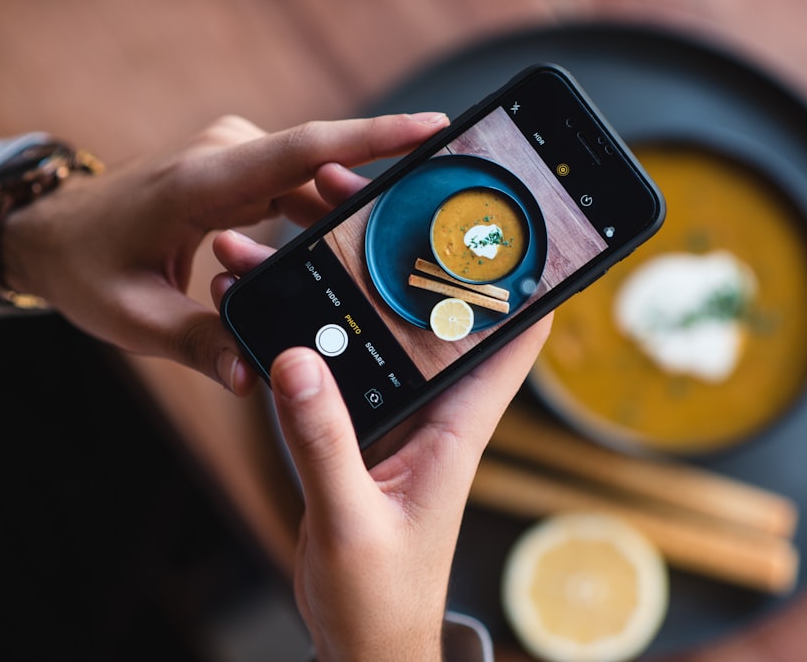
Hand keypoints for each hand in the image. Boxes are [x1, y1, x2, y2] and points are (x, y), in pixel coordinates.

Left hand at [0, 113, 448, 394]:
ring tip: (378, 262)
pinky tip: (332, 258)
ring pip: (310, 184)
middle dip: (370, 201)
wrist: (48, 233)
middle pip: (319, 170)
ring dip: (339, 220)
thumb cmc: (85, 268)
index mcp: (202, 181)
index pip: (303, 149)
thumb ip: (200, 344)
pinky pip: (291, 191)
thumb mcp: (135, 318)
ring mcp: (231, 159)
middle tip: (417, 236)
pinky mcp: (235, 173)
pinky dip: (314, 222)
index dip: (372, 138)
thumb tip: (256, 378)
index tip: (431, 129)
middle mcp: (224, 156)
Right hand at [211, 232, 551, 660]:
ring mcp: (396, 416)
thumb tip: (297, 361)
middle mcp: (433, 410)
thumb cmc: (379, 596)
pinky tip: (281, 296)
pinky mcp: (360, 428)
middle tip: (361, 189)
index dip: (525, 275)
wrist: (364, 638)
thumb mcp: (349, 520)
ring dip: (351, 278)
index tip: (517, 212)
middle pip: (430, 311)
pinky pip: (342, 362)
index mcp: (456, 428)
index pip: (511, 337)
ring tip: (306, 224)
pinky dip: (315, 327)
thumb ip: (324, 444)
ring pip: (380, 328)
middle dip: (406, 247)